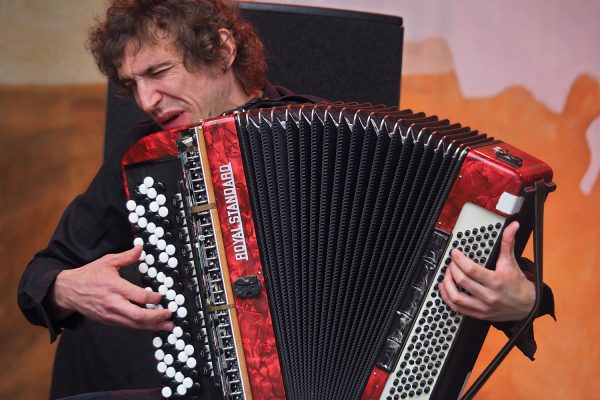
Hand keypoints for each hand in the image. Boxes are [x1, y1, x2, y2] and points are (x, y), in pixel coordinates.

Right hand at [51, 246, 173, 330]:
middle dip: (156, 317)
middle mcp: (113, 303)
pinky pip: (127, 326)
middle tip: (170, 315)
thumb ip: (126, 257)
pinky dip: (141, 327)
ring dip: (152, 326)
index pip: (139, 296)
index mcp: (115, 287)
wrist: (68, 291)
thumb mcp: (107, 262)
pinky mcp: (108, 321)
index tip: (163, 296)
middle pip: (138, 315)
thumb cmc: (88, 275)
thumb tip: (140, 248)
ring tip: (167, 327)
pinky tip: (152, 326)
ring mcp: (110, 315)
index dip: (154, 298)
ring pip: (134, 324)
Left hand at [438, 221, 534, 321]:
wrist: (527, 306)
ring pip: (457, 298)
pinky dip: (448, 298)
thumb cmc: (518, 284)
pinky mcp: (479, 314)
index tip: (455, 253)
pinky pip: (458, 309)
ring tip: (447, 275)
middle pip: (462, 281)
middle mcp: (489, 295)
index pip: (471, 269)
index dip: (459, 259)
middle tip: (451, 263)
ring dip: (447, 285)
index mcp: (496, 281)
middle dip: (452, 269)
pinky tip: (445, 289)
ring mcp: (483, 307)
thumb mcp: (512, 262)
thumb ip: (508, 243)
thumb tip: (512, 227)